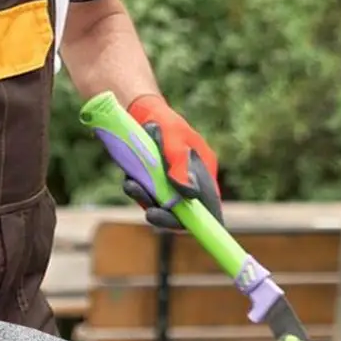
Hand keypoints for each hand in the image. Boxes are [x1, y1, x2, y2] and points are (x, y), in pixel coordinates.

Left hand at [123, 94, 223, 227]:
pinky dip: (137, 190)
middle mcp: (188, 184)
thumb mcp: (176, 139)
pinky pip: (145, 196)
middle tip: (151, 213)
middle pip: (183, 214)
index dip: (206, 223)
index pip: (210, 207)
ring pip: (160, 206)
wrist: (142, 113)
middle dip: (166, 216)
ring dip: (146, 200)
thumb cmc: (166, 123)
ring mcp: (168, 186)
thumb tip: (189, 194)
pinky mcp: (150, 184)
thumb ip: (181, 165)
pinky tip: (130, 179)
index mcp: (204, 175)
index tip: (192, 227)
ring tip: (132, 186)